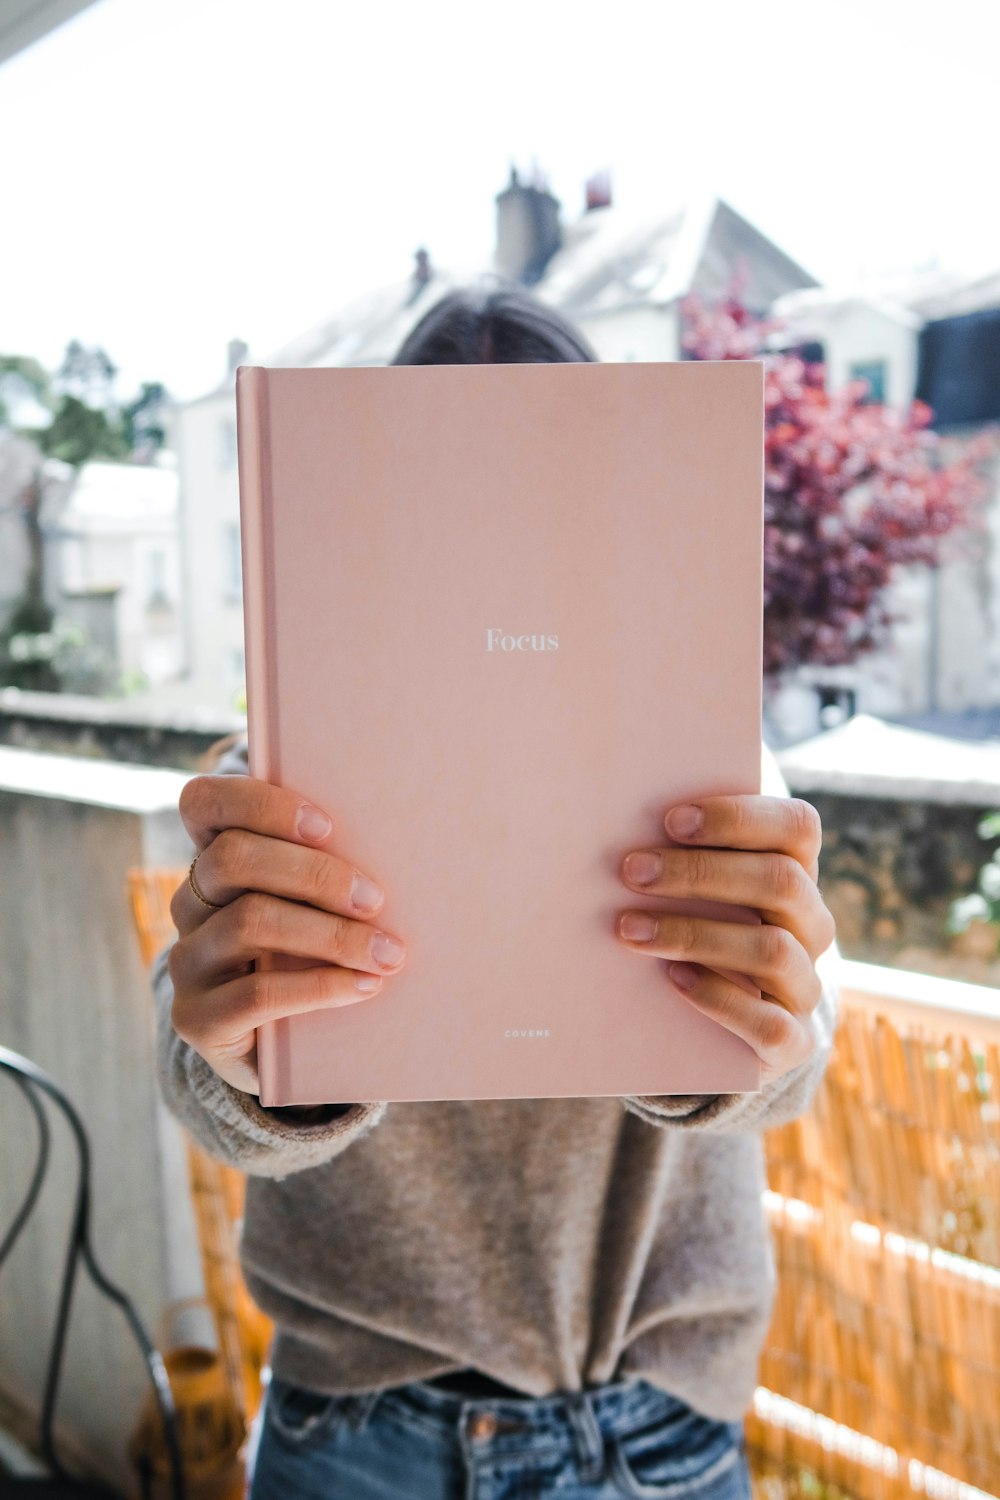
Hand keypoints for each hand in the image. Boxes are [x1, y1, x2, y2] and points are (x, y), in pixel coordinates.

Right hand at [167, 774, 407, 1093]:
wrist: (288, 1050)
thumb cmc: (315, 957)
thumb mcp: (316, 907)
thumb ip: (328, 871)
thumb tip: (400, 842)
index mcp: (215, 861)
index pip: (203, 803)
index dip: (259, 805)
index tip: (327, 826)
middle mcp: (189, 904)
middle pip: (233, 858)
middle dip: (314, 874)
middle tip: (375, 899)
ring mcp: (187, 962)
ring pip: (249, 922)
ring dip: (330, 934)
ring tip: (386, 953)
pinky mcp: (195, 1019)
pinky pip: (256, 993)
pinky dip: (320, 987)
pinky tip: (364, 987)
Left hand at [616, 796, 836, 1085]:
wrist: (719, 1025)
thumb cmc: (694, 928)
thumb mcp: (695, 891)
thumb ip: (678, 854)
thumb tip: (612, 820)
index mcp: (796, 871)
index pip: (796, 826)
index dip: (738, 817)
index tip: (671, 820)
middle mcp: (811, 924)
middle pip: (780, 882)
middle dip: (700, 873)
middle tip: (632, 871)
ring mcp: (806, 984)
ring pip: (772, 949)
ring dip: (695, 934)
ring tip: (630, 929)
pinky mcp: (794, 1041)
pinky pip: (770, 1024)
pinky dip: (718, 998)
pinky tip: (673, 979)